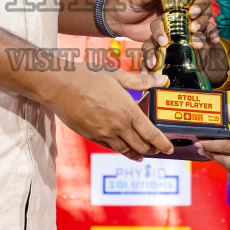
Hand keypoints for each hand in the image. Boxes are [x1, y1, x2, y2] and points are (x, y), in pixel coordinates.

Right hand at [41, 67, 174, 160]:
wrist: (59, 85)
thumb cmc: (88, 76)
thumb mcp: (117, 75)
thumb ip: (142, 81)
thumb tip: (162, 79)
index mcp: (127, 110)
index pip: (151, 134)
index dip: (162, 144)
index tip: (169, 149)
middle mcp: (117, 126)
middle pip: (140, 146)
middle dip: (151, 150)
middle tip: (157, 150)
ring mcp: (103, 133)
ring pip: (125, 150)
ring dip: (136, 153)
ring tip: (141, 154)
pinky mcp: (91, 136)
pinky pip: (110, 147)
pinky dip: (120, 149)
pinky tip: (122, 147)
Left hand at [103, 0, 216, 42]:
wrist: (118, 21)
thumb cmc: (126, 2)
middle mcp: (181, 0)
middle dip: (201, 7)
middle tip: (192, 15)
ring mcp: (181, 16)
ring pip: (202, 16)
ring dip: (203, 23)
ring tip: (195, 33)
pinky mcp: (179, 31)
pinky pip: (196, 32)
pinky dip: (206, 36)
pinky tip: (214, 41)